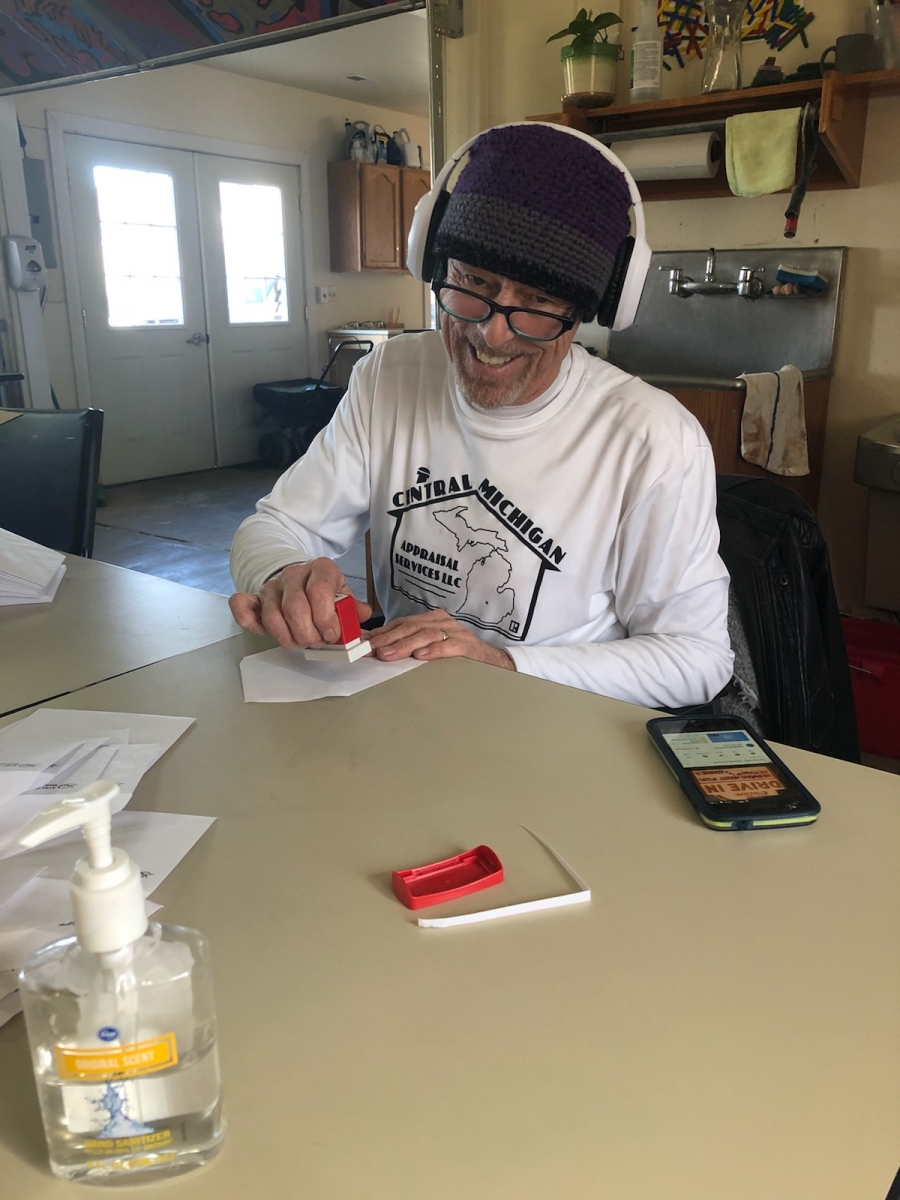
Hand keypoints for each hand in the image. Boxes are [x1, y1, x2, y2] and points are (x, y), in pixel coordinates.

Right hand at [229, 558, 371, 649]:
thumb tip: (363, 614)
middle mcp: (294, 573)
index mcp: (321, 569)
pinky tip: (263, 632)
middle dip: (307, 634)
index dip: (326, 619)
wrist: (301, 578)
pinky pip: (242, 606)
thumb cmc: (325, 592)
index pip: (319, 591)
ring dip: (287, 637)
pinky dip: (248, 622)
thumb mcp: (343, 595)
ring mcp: (272, 585)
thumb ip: (353, 608)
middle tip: (316, 643)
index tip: (332, 635)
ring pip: (272, 614)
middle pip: (294, 607)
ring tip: (300, 643)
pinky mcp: (255, 597)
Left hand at [368, 610, 515, 670]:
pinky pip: (448, 645)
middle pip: (410, 627)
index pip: (402, 623)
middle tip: (371, 650)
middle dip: (388, 639)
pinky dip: (434, 650)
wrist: (492, 662)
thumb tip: (379, 650)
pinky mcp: (467, 645)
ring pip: (425, 635)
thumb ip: (409, 645)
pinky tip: (421, 657)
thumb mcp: (430, 646)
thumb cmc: (457, 655)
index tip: (364, 643)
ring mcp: (455, 631)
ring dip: (404, 645)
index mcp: (431, 619)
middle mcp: (442, 621)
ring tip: (388, 654)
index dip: (382, 633)